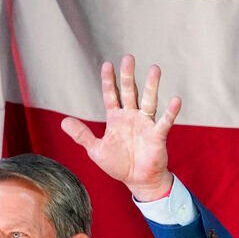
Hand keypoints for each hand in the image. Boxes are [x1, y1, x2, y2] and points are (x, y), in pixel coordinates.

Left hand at [60, 54, 180, 201]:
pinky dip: (171, 112)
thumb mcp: (96, 149)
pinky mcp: (157, 135)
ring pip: (149, 101)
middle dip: (128, 76)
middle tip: (128, 57)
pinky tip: (175, 100)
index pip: (111, 96)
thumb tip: (63, 121)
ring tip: (155, 68)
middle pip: (129, 92)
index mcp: (116, 119)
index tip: (107, 64)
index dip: (108, 81)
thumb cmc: (118, 164)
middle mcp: (132, 117)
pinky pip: (164, 122)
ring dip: (151, 86)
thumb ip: (81, 135)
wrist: (137, 180)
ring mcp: (145, 124)